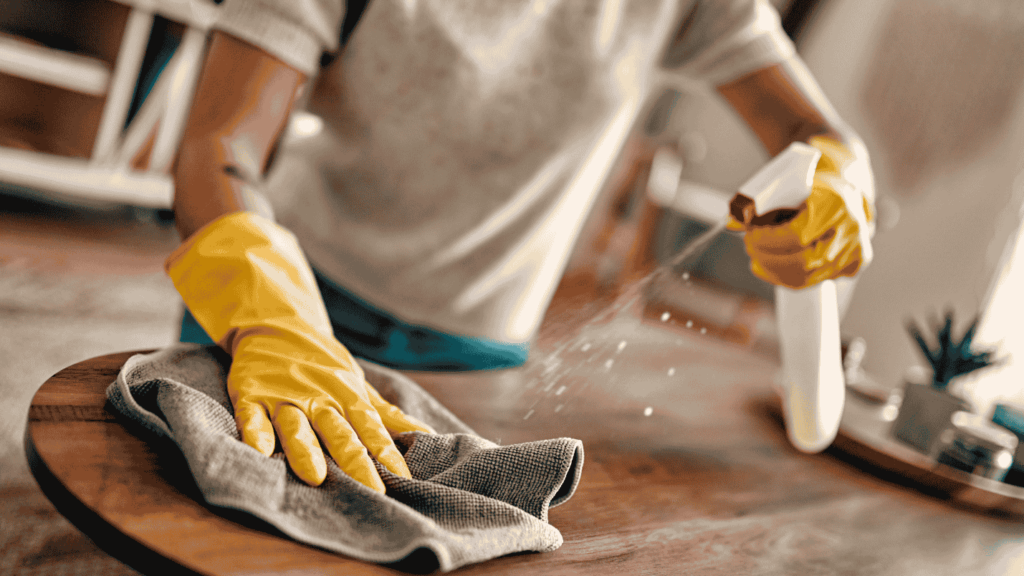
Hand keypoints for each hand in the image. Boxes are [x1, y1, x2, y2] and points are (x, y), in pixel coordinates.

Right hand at [166, 212, 431, 489]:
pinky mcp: (252, 394)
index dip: (387, 452)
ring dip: (306, 450)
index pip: (371, 427)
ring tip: (316, 476)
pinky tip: (259, 452)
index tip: (404, 479)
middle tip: (371, 491)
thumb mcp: (358, 386)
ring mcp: (284, 396)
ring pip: (296, 426)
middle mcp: (318, 398)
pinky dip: (255, 432)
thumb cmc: (324, 365)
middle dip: (355, 462)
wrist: (277, 324)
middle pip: (339, 433)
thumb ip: (387, 415)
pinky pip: (253, 416)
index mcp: (346, 396)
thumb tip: (427, 434)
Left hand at [729, 136, 875, 288]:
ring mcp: (855, 250)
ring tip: (757, 258)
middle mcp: (851, 229)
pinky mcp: (854, 264)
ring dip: (774, 271)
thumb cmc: (813, 185)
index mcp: (835, 204)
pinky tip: (769, 269)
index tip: (751, 236)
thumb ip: (760, 205)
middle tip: (750, 247)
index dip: (769, 241)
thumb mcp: (788, 185)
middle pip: (803, 262)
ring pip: (807, 277)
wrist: (847, 187)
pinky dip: (788, 278)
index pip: (797, 235)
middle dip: (769, 258)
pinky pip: (816, 281)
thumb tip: (731, 222)